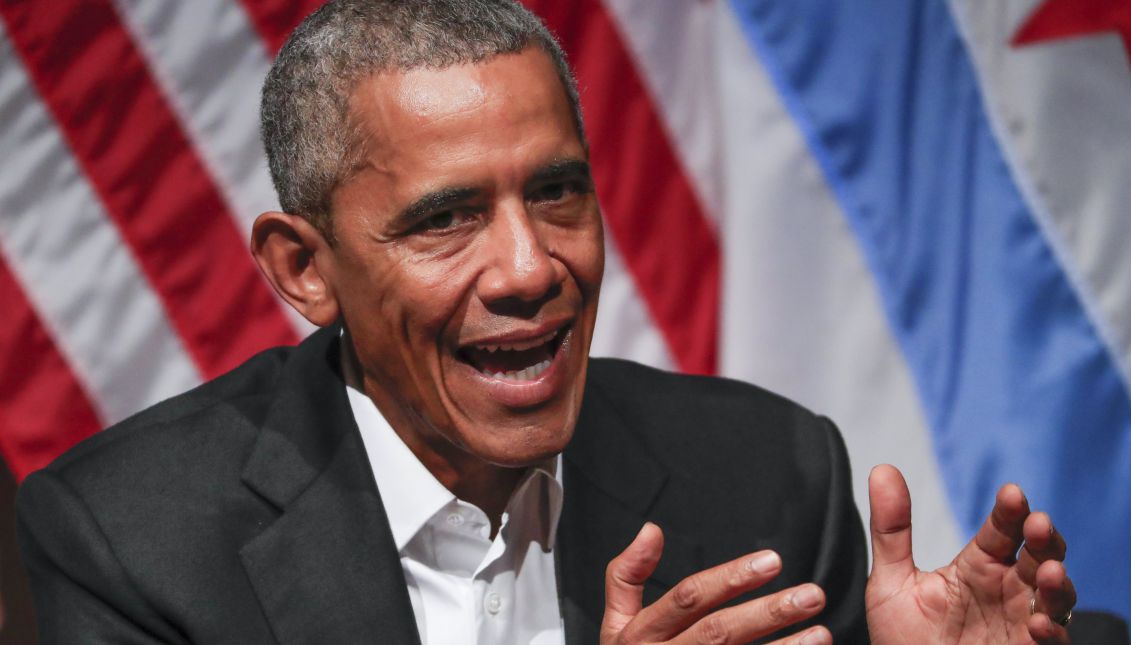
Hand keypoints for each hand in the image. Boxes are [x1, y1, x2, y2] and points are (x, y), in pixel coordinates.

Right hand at [601, 522, 831, 643]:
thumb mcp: (615, 622)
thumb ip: (626, 575)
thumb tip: (650, 530)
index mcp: (642, 633)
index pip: (690, 598)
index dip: (731, 578)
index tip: (772, 561)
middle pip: (719, 632)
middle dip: (767, 612)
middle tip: (811, 595)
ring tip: (821, 633)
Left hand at [865, 465, 1075, 643]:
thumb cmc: (904, 640)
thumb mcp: (891, 582)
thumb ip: (891, 529)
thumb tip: (882, 469)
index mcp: (978, 566)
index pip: (1001, 530)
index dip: (1010, 511)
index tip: (1011, 493)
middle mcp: (1006, 590)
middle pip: (1039, 555)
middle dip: (1044, 538)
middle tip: (1037, 523)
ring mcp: (1020, 623)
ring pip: (1055, 596)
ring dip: (1057, 582)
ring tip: (1047, 570)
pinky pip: (1051, 641)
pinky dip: (1049, 630)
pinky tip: (1037, 622)